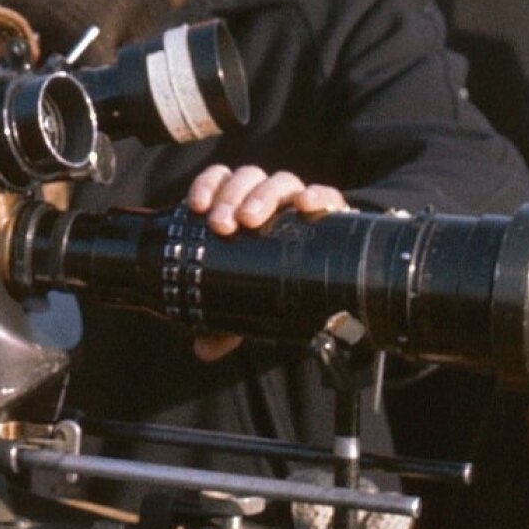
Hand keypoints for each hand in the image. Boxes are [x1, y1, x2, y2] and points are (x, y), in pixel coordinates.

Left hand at [184, 163, 347, 361]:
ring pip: (279, 181)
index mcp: (241, 204)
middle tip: (222, 225)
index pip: (220, 179)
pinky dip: (315, 194)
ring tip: (251, 220)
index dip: (207, 185)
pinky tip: (305, 205)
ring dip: (262, 195)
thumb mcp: (248, 300)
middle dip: (231, 196)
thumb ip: (225, 322)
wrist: (325, 281)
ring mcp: (299, 202)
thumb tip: (203, 350)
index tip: (196, 207)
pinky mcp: (332, 212)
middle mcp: (268, 197)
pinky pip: (326, 194)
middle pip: (247, 178)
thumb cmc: (274, 280)